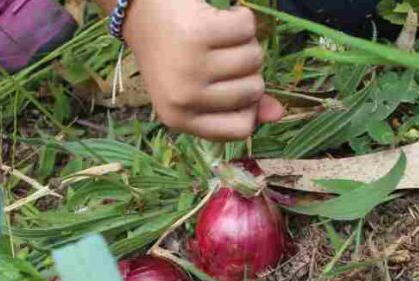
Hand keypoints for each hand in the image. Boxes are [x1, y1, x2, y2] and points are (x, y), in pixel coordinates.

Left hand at [123, 0, 282, 139]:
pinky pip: (247, 28)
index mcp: (180, 119)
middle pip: (252, 91)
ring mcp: (190, 66)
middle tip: (221, 55)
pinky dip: (241, 17)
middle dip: (248, 70)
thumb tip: (278, 113)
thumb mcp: (199, 89)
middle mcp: (184, 98)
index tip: (236, 88)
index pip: (240, 130)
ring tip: (219, 37)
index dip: (248, 108)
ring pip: (254, 58)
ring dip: (245, 42)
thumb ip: (239, 105)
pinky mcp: (198, 33)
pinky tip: (220, 17)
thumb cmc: (174, 55)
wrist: (140, 12)